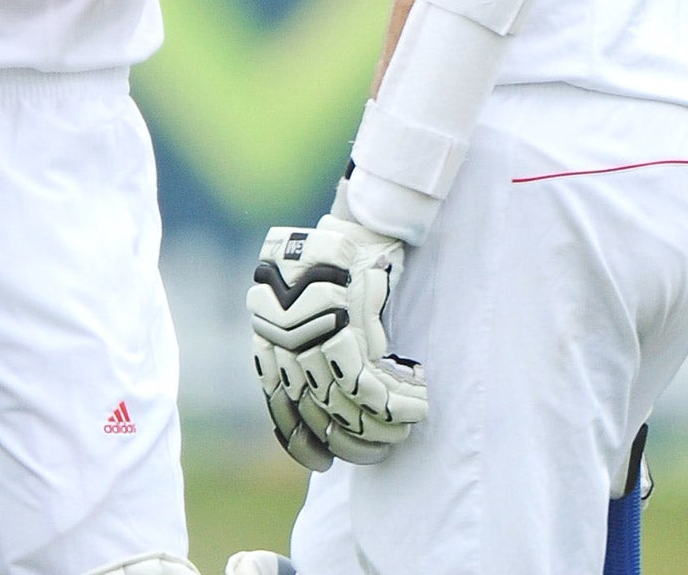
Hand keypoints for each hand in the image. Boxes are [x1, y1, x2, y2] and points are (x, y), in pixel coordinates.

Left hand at [246, 204, 427, 467]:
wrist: (357, 224)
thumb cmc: (339, 267)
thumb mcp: (314, 311)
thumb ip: (312, 352)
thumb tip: (332, 409)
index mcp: (268, 335)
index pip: (278, 404)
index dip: (302, 441)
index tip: (324, 463)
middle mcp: (280, 337)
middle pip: (315, 411)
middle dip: (352, 440)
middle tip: (381, 449)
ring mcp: (309, 332)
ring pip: (344, 404)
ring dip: (382, 425)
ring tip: (406, 427)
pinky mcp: (343, 325)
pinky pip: (369, 385)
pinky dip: (396, 403)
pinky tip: (419, 404)